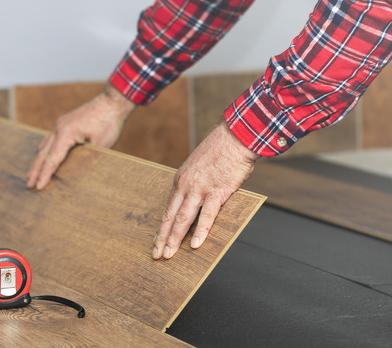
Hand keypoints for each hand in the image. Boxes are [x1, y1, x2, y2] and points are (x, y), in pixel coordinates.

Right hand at [26, 83, 135, 189]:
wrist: (113, 101)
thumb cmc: (109, 122)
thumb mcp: (100, 145)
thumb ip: (86, 157)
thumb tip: (78, 170)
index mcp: (66, 133)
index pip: (52, 159)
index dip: (45, 175)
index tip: (38, 187)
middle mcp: (59, 128)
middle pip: (44, 153)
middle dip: (36, 170)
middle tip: (29, 185)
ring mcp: (62, 124)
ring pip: (46, 145)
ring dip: (39, 160)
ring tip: (31, 174)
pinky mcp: (67, 122)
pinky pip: (52, 138)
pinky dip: (46, 148)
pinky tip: (41, 153)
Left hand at [152, 121, 259, 259]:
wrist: (235, 136)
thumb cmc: (221, 151)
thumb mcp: (199, 166)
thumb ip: (195, 183)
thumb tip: (195, 200)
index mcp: (181, 179)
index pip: (168, 208)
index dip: (162, 227)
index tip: (157, 241)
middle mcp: (186, 185)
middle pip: (171, 216)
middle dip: (163, 238)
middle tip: (157, 255)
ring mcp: (200, 189)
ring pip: (184, 218)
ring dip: (175, 238)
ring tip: (169, 255)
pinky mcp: (217, 191)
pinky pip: (207, 215)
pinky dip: (201, 231)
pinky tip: (196, 244)